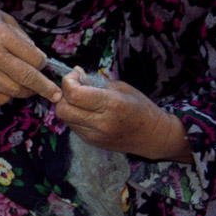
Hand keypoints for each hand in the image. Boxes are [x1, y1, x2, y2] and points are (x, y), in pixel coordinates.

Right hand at [0, 0, 60, 106]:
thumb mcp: (4, 18)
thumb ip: (22, 38)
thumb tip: (38, 59)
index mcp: (1, 35)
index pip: (34, 58)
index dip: (43, 63)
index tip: (42, 62)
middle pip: (27, 77)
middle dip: (46, 88)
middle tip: (55, 94)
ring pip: (12, 90)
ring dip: (26, 92)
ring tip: (30, 88)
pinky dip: (5, 98)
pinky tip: (8, 90)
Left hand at [55, 68, 192, 162]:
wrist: (152, 136)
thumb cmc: (141, 108)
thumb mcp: (122, 88)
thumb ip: (96, 81)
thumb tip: (77, 73)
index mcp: (112, 105)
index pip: (74, 94)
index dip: (69, 81)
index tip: (76, 75)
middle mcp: (101, 123)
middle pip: (63, 109)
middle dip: (63, 94)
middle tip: (75, 87)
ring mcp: (95, 135)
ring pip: (65, 118)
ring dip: (68, 105)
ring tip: (82, 99)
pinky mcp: (91, 142)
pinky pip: (73, 126)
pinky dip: (74, 115)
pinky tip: (86, 111)